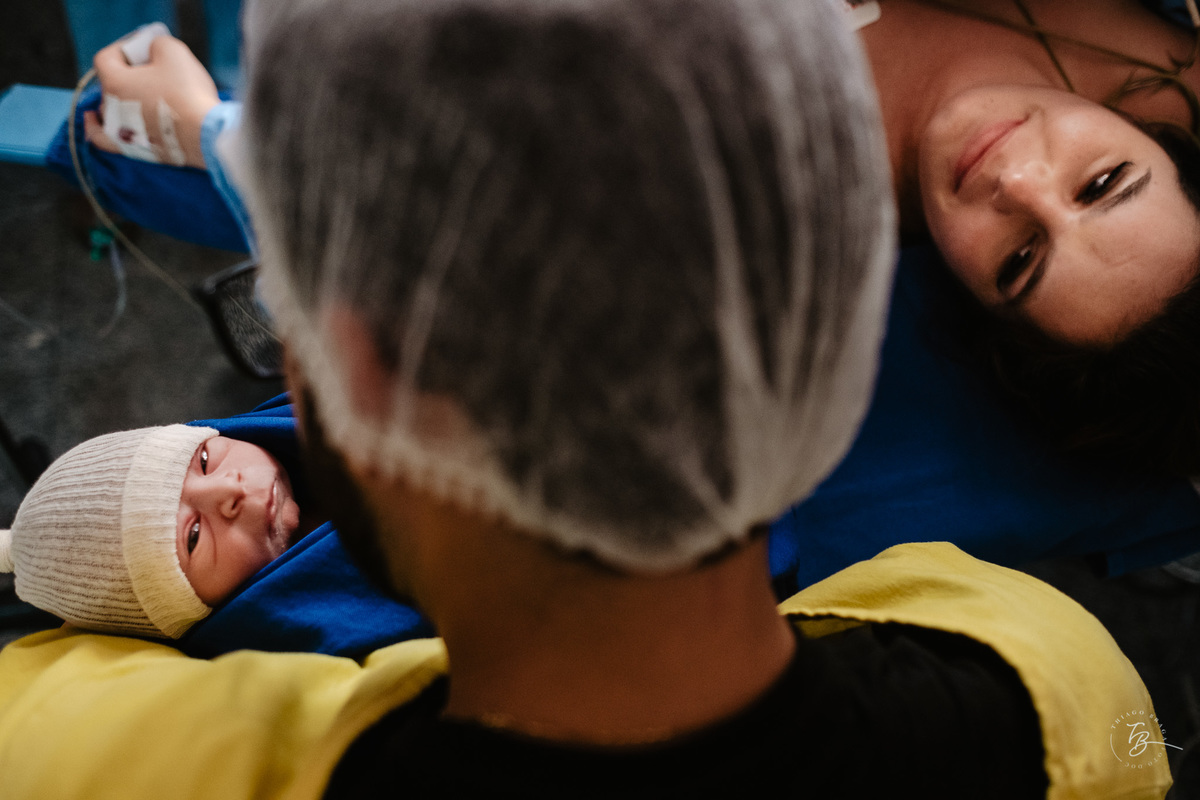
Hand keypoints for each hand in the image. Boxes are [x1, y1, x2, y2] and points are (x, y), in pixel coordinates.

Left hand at [84, 35, 219, 168]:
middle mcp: (110, 108)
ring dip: (122, 98)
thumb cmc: (187, 92)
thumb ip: (156, 44)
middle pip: (110, 83)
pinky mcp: (135, 151)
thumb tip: (153, 52)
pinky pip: (103, 138)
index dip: (123, 49)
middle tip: (155, 71)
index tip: (143, 49)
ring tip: (140, 94)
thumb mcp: (173, 52)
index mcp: (114, 82)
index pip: (106, 57)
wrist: (205, 135)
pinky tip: (93, 120)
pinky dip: (96, 128)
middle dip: (129, 74)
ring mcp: (121, 132)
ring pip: (109, 108)